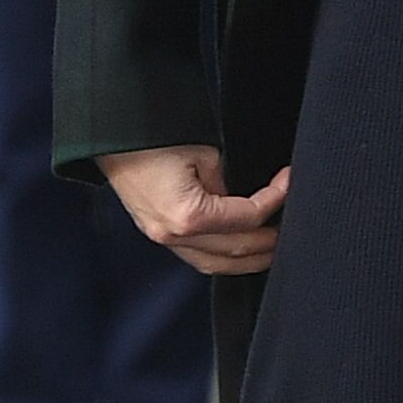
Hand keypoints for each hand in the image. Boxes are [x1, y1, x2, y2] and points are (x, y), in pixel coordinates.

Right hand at [97, 144, 288, 275]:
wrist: (111, 137)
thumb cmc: (152, 138)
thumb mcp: (204, 154)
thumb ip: (230, 182)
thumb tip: (247, 199)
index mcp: (188, 216)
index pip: (246, 218)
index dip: (274, 201)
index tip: (288, 183)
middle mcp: (175, 236)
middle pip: (236, 250)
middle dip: (269, 241)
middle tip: (291, 225)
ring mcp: (163, 239)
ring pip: (216, 264)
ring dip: (248, 258)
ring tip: (272, 246)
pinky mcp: (158, 234)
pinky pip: (198, 257)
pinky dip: (222, 256)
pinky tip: (239, 248)